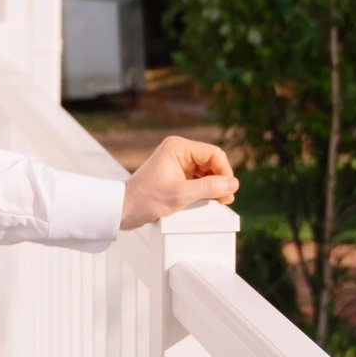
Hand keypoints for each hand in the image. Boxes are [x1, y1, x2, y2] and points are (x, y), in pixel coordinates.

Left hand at [119, 134, 238, 230]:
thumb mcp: (181, 194)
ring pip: (207, 170)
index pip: (213, 153)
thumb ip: (209, 187)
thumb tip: (232, 184)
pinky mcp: (176, 173)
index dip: (225, 171)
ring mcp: (177, 162)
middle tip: (227, 198)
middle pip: (212, 161)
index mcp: (178, 147)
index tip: (229, 189)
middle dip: (221, 179)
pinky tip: (210, 199)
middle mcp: (179, 150)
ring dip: (214, 184)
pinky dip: (205, 188)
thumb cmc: (145, 199)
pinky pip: (198, 177)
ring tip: (220, 200)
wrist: (123, 209)